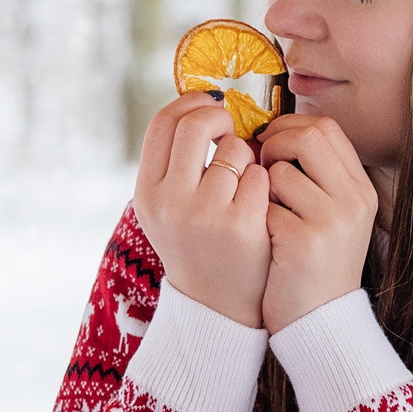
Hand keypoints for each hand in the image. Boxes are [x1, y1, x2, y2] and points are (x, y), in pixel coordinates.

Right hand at [132, 91, 271, 327]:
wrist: (218, 308)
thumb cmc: (197, 245)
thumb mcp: (168, 208)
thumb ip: (175, 163)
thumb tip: (200, 103)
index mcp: (147, 194)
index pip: (161, 124)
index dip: (188, 104)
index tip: (208, 104)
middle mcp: (170, 202)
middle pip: (196, 126)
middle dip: (220, 118)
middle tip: (232, 129)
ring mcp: (206, 215)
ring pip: (236, 150)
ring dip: (247, 158)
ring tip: (244, 185)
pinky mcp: (242, 226)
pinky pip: (260, 175)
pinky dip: (264, 182)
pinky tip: (260, 204)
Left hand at [258, 114, 379, 334]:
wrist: (320, 323)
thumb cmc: (313, 266)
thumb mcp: (331, 217)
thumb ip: (314, 176)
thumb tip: (272, 132)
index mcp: (360, 190)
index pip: (327, 129)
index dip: (291, 125)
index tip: (269, 139)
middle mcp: (353, 201)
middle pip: (307, 137)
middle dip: (273, 144)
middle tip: (259, 165)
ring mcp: (332, 221)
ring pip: (279, 172)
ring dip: (261, 188)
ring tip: (266, 214)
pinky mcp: (304, 243)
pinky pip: (263, 207)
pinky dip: (256, 219)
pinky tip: (265, 241)